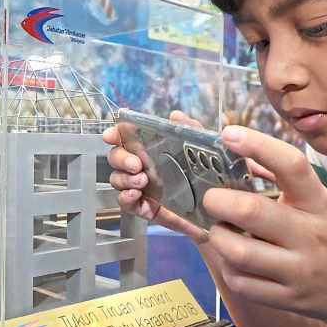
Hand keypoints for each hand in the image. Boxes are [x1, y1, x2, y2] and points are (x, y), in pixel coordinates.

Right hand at [102, 111, 210, 243]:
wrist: (215, 210)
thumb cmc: (205, 177)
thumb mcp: (200, 148)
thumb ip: (190, 129)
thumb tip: (175, 115)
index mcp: (151, 149)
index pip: (126, 137)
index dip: (115, 134)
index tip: (111, 136)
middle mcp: (141, 167)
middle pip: (116, 157)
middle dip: (120, 158)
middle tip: (136, 164)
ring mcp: (140, 188)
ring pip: (117, 179)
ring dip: (124, 178)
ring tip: (142, 181)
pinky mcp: (144, 208)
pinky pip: (124, 202)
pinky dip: (125, 197)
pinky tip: (136, 194)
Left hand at [200, 126, 326, 326]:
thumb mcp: (324, 205)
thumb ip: (286, 185)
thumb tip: (239, 156)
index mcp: (320, 204)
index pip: (291, 166)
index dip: (257, 146)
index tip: (228, 134)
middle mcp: (312, 235)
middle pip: (251, 211)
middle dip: (218, 201)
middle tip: (210, 198)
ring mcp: (300, 270)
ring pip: (239, 252)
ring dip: (218, 237)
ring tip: (221, 230)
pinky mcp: (288, 299)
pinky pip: (242, 283)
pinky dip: (229, 268)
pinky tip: (235, 260)